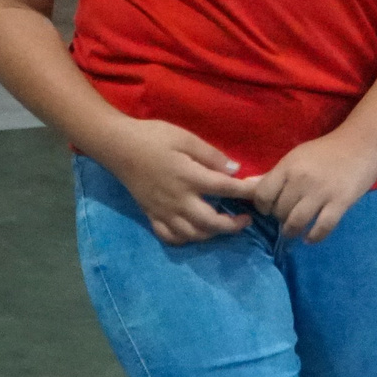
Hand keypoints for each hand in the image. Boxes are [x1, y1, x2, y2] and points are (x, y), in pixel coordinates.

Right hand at [93, 118, 249, 244]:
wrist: (117, 146)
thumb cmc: (153, 137)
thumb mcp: (185, 137)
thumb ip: (211, 155)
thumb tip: (235, 170)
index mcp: (188, 177)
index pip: (225, 189)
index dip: (246, 193)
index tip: (259, 193)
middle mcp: (178, 200)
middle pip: (211, 223)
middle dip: (232, 225)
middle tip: (245, 219)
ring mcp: (163, 211)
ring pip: (192, 234)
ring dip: (212, 234)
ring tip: (222, 225)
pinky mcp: (151, 215)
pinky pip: (170, 237)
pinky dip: (185, 239)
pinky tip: (194, 231)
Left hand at [248, 131, 376, 241]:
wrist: (362, 144)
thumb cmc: (326, 150)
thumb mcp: (296, 157)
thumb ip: (274, 174)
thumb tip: (247, 185)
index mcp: (288, 166)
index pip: (262, 194)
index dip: (262, 206)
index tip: (268, 209)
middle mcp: (301, 180)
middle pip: (279, 211)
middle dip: (279, 218)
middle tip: (286, 217)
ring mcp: (321, 192)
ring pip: (296, 222)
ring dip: (291, 231)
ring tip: (293, 231)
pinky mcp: (340, 202)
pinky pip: (322, 228)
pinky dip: (313, 237)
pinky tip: (310, 238)